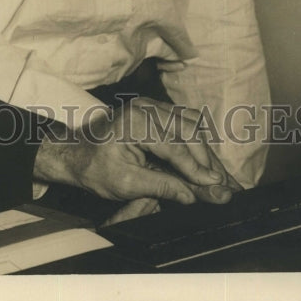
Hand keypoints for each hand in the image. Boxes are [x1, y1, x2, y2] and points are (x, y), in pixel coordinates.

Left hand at [33, 96, 239, 206]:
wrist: (76, 152)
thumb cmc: (95, 168)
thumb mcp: (126, 184)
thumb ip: (162, 186)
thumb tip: (194, 195)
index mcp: (135, 121)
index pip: (175, 145)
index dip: (196, 169)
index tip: (215, 187)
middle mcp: (146, 107)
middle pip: (189, 131)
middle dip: (207, 160)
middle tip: (224, 186)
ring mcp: (151, 105)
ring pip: (191, 124)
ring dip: (206, 150)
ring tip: (218, 176)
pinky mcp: (156, 110)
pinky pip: (185, 122)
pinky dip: (198, 141)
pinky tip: (205, 162)